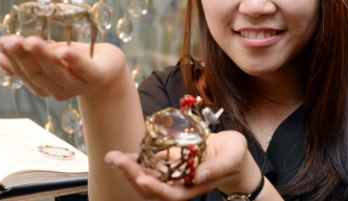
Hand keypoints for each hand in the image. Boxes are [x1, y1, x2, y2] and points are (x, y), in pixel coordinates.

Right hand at [0, 35, 129, 99]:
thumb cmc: (74, 60)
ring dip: (43, 56)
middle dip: (23, 57)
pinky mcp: (97, 76)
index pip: (25, 73)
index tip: (2, 42)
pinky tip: (63, 50)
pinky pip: (83, 68)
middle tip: (12, 41)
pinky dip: (73, 60)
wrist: (108, 66)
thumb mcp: (48, 57)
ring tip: (31, 41)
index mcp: (44, 86)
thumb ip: (27, 58)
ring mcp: (79, 85)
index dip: (12, 59)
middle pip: (39, 74)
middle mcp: (59, 89)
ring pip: (58, 72)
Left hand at [104, 131, 262, 200]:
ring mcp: (171, 172)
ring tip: (112, 156)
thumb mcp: (232, 158)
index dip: (156, 188)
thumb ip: (216, 168)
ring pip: (146, 175)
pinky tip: (121, 154)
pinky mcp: (168, 160)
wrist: (232, 152)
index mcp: (193, 187)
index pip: (171, 194)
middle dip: (133, 174)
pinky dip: (134, 159)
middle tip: (117, 160)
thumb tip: (198, 175)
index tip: (142, 178)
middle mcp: (178, 183)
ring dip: (128, 168)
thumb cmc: (235, 157)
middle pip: (152, 186)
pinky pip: (148, 162)